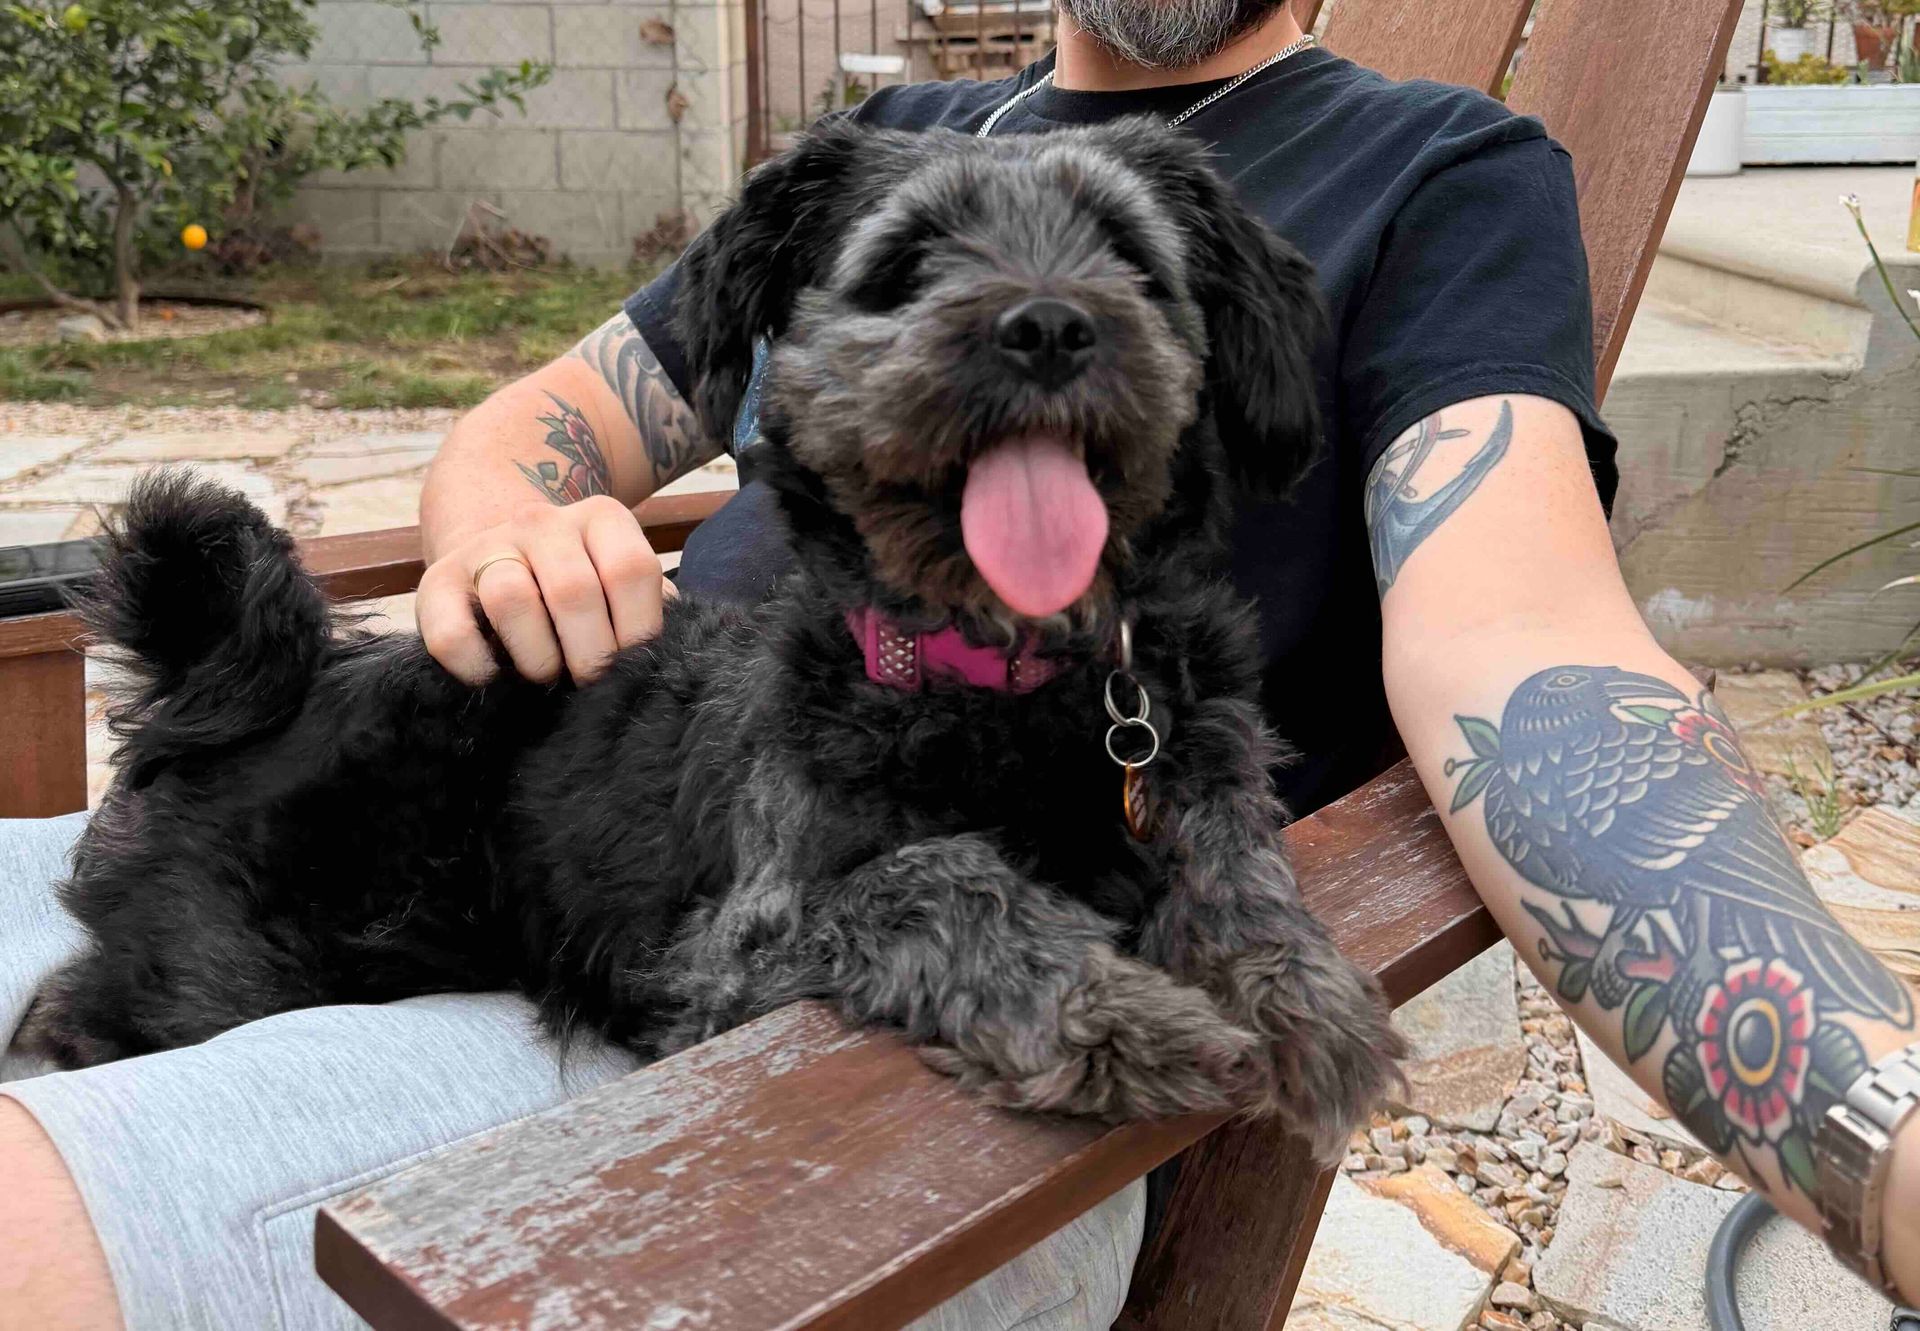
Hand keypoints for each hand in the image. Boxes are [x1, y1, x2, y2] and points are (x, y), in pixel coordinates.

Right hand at [417, 495, 669, 684]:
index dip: (638, 630)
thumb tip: (670, 656)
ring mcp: (485, 549)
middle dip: (590, 655)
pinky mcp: (435, 583)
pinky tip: (495, 676)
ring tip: (546, 675)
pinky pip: (451, 633)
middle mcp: (541, 523)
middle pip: (573, 590)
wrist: (499, 552)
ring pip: (511, 599)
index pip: (632, 570)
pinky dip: (476, 667)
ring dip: (537, 658)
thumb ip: (651, 607)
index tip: (635, 663)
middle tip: (590, 681)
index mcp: (600, 519)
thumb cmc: (581, 585)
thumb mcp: (620, 581)